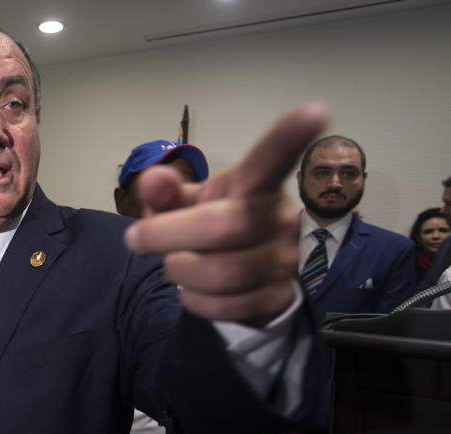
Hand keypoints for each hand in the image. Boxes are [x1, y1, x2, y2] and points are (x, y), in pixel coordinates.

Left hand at [125, 103, 328, 325]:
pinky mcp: (278, 298)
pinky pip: (227, 306)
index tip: (315, 111)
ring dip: (181, 272)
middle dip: (168, 236)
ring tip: (175, 265)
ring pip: (223, 272)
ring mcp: (284, 260)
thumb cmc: (208, 229)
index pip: (271, 160)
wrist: (239, 282)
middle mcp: (279, 218)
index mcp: (255, 185)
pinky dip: (195, 301)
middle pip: (226, 226)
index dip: (289, 137)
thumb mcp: (184, 206)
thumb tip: (152, 181)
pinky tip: (194, 290)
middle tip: (136, 239)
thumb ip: (166, 193)